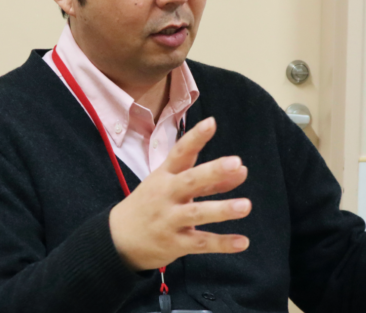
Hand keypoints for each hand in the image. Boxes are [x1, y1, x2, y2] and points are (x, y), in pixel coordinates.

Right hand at [109, 117, 250, 270]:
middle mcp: (166, 194)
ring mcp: (169, 219)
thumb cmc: (153, 204)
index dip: (195, 138)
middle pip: (190, 180)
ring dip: (222, 209)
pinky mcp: (174, 243)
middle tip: (236, 162)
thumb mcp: (173, 185)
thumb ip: (209, 180)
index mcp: (165, 175)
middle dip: (213, 171)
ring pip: (197, 213)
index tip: (211, 122)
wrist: (119, 239)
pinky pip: (200, 243)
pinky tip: (243, 242)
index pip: (180, 153)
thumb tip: (242, 170)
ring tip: (246, 205)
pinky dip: (222, 243)